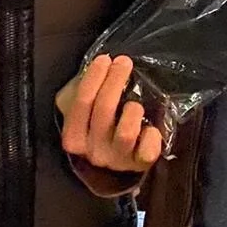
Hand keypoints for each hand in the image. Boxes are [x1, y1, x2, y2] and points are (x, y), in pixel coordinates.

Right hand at [57, 54, 163, 174]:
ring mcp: (117, 160)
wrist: (114, 167)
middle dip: (114, 81)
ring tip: (134, 103)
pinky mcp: (139, 165)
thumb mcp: (83, 113)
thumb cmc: (98, 130)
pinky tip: (151, 128)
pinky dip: (152, 136)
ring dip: (132, 110)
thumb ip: (81, 93)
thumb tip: (95, 67)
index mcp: (74, 137)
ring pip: (126, 132)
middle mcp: (93, 151)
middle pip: (104, 110)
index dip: (94, 77)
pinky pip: (148, 150)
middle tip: (124, 63)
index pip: (82, 102)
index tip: (105, 59)